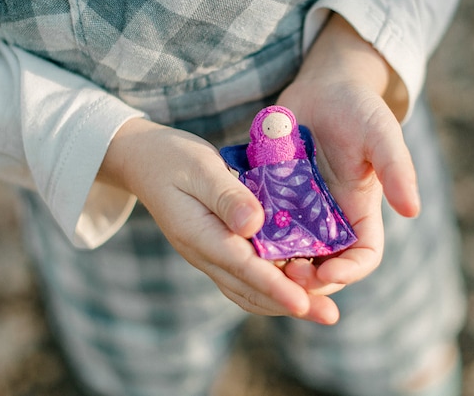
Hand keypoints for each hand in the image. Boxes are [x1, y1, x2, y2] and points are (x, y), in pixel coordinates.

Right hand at [97, 118, 340, 323]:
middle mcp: (204, 253)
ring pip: (248, 290)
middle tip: (329, 315)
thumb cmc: (173, 158)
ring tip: (320, 308)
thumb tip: (254, 226)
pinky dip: (270, 288)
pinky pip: (244, 278)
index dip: (276, 287)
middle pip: (251, 289)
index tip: (305, 303)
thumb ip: (227, 197)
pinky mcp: (215, 249)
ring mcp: (208, 255)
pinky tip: (295, 285)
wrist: (144, 161)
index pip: (244, 267)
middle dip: (291, 303)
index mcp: (200, 234)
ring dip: (283, 301)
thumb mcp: (200, 168)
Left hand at [277, 12, 419, 292]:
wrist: (323, 87)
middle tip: (284, 275)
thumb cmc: (359, 109)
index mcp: (361, 213)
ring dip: (275, 263)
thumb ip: (397, 169)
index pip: (362, 258)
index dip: (347, 272)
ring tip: (258, 260)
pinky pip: (261, 225)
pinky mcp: (274, 196)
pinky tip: (239, 233)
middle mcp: (330, 219)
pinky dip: (253, 235)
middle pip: (321, 265)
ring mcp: (300, 210)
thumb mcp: (381, 134)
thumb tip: (412, 210)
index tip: (326, 271)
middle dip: (306, 278)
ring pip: (288, 251)